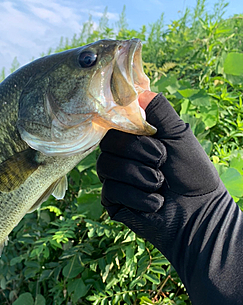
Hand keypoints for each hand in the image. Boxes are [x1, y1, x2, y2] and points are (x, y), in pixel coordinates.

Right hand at [97, 93, 221, 268]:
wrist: (198, 212)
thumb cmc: (192, 174)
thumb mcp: (179, 136)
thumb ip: (160, 111)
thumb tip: (140, 91)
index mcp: (134, 141)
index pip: (113, 126)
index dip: (127, 130)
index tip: (147, 134)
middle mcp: (121, 159)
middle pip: (107, 145)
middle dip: (138, 153)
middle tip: (161, 162)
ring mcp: (115, 181)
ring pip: (106, 168)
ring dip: (140, 176)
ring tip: (160, 185)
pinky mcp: (114, 204)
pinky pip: (112, 192)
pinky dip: (139, 197)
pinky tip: (155, 203)